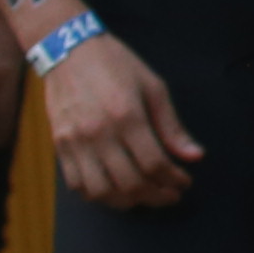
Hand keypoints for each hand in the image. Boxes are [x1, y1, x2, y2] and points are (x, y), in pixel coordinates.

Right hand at [38, 18, 206, 212]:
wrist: (69, 51)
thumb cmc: (117, 65)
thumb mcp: (154, 87)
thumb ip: (172, 126)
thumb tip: (195, 157)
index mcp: (127, 116)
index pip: (154, 163)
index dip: (173, 179)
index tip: (185, 182)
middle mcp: (99, 133)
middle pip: (129, 183)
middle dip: (156, 196)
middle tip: (170, 195)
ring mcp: (75, 142)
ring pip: (101, 191)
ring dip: (127, 202)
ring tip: (145, 197)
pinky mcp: (58, 145)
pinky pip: (76, 184)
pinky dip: (97, 195)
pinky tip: (115, 191)